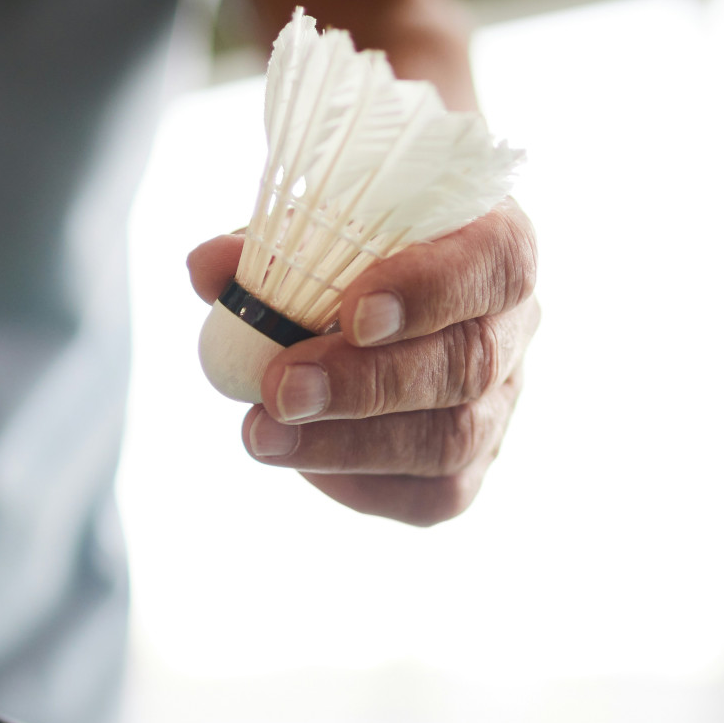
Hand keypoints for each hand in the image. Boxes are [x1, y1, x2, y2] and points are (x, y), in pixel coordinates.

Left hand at [186, 199, 538, 525]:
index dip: (431, 290)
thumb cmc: (349, 250)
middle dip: (367, 382)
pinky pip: (432, 494)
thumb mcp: (313, 227)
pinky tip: (303, 460)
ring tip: (264, 433)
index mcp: (497, 243)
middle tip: (281, 388)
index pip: (496, 263)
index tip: (353, 312)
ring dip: (348, 442)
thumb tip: (207, 270)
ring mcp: (501, 402)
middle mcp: (516, 326)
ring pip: (449, 438)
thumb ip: (268, 245)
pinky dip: (360, 480)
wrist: (370, 301)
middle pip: (467, 365)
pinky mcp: (471, 465)